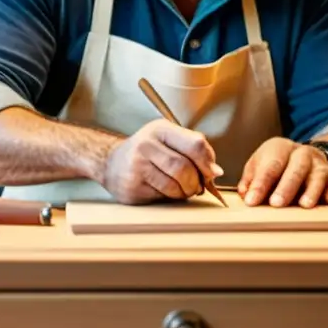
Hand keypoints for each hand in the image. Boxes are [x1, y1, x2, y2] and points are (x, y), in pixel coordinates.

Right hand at [102, 120, 222, 204]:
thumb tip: (216, 171)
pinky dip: (172, 197)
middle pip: (185, 168)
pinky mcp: (133, 187)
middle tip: (197, 186)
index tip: (212, 172)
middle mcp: (146, 145)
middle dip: (196, 182)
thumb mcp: (168, 139)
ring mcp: (137, 166)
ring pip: (175, 185)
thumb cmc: (147, 152)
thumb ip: (193, 149)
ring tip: (184, 189)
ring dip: (185, 192)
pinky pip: (162, 196)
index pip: (194, 144)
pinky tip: (168, 192)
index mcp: (160, 129)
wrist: (111, 163)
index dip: (208, 162)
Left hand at [238, 137, 327, 207]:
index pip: (269, 166)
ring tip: (304, 205)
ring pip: (316, 175)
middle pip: (294, 168)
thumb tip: (244, 193)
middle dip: (285, 187)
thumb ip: (251, 179)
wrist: (310, 157)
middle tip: (276, 204)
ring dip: (311, 190)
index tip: (251, 202)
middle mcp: (300, 153)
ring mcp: (318, 163)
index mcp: (279, 148)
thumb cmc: (279, 165)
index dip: (259, 184)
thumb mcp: (262, 165)